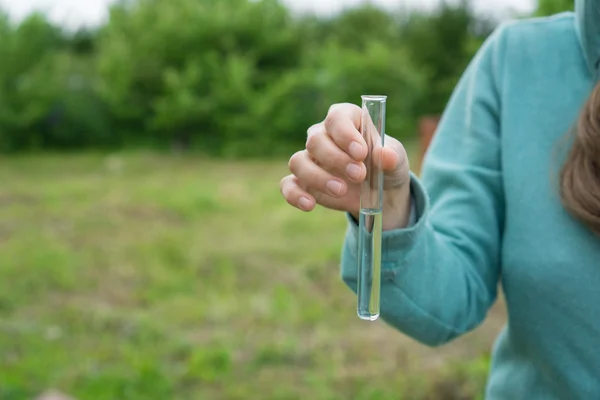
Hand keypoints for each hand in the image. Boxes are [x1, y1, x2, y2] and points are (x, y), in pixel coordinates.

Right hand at [279, 103, 411, 230]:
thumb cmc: (386, 166)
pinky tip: (310, 205)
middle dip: (336, 159)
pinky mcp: (303, 182)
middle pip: (315, 139)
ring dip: (318, 177)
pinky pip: (288, 185)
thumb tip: (385, 155)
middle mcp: (324, 136)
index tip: (360, 152)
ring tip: (341, 190)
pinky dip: (295, 195)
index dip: (345, 133)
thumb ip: (391, 156)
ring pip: (298, 161)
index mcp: (347, 120)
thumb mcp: (396, 160)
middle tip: (359, 175)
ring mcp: (311, 159)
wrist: (381, 193)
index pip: (337, 118)